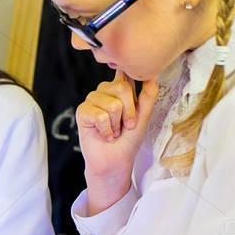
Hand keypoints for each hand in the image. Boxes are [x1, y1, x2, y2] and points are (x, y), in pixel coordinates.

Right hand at [76, 70, 157, 184]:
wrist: (115, 160)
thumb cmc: (129, 139)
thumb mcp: (144, 116)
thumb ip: (148, 95)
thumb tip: (152, 76)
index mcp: (119, 88)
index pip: (125, 74)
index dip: (131, 77)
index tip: (135, 85)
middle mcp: (104, 91)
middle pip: (122, 88)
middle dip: (129, 112)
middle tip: (125, 125)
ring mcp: (92, 100)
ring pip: (112, 104)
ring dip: (116, 124)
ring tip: (113, 131)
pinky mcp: (82, 112)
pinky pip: (100, 116)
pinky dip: (106, 130)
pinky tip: (104, 135)